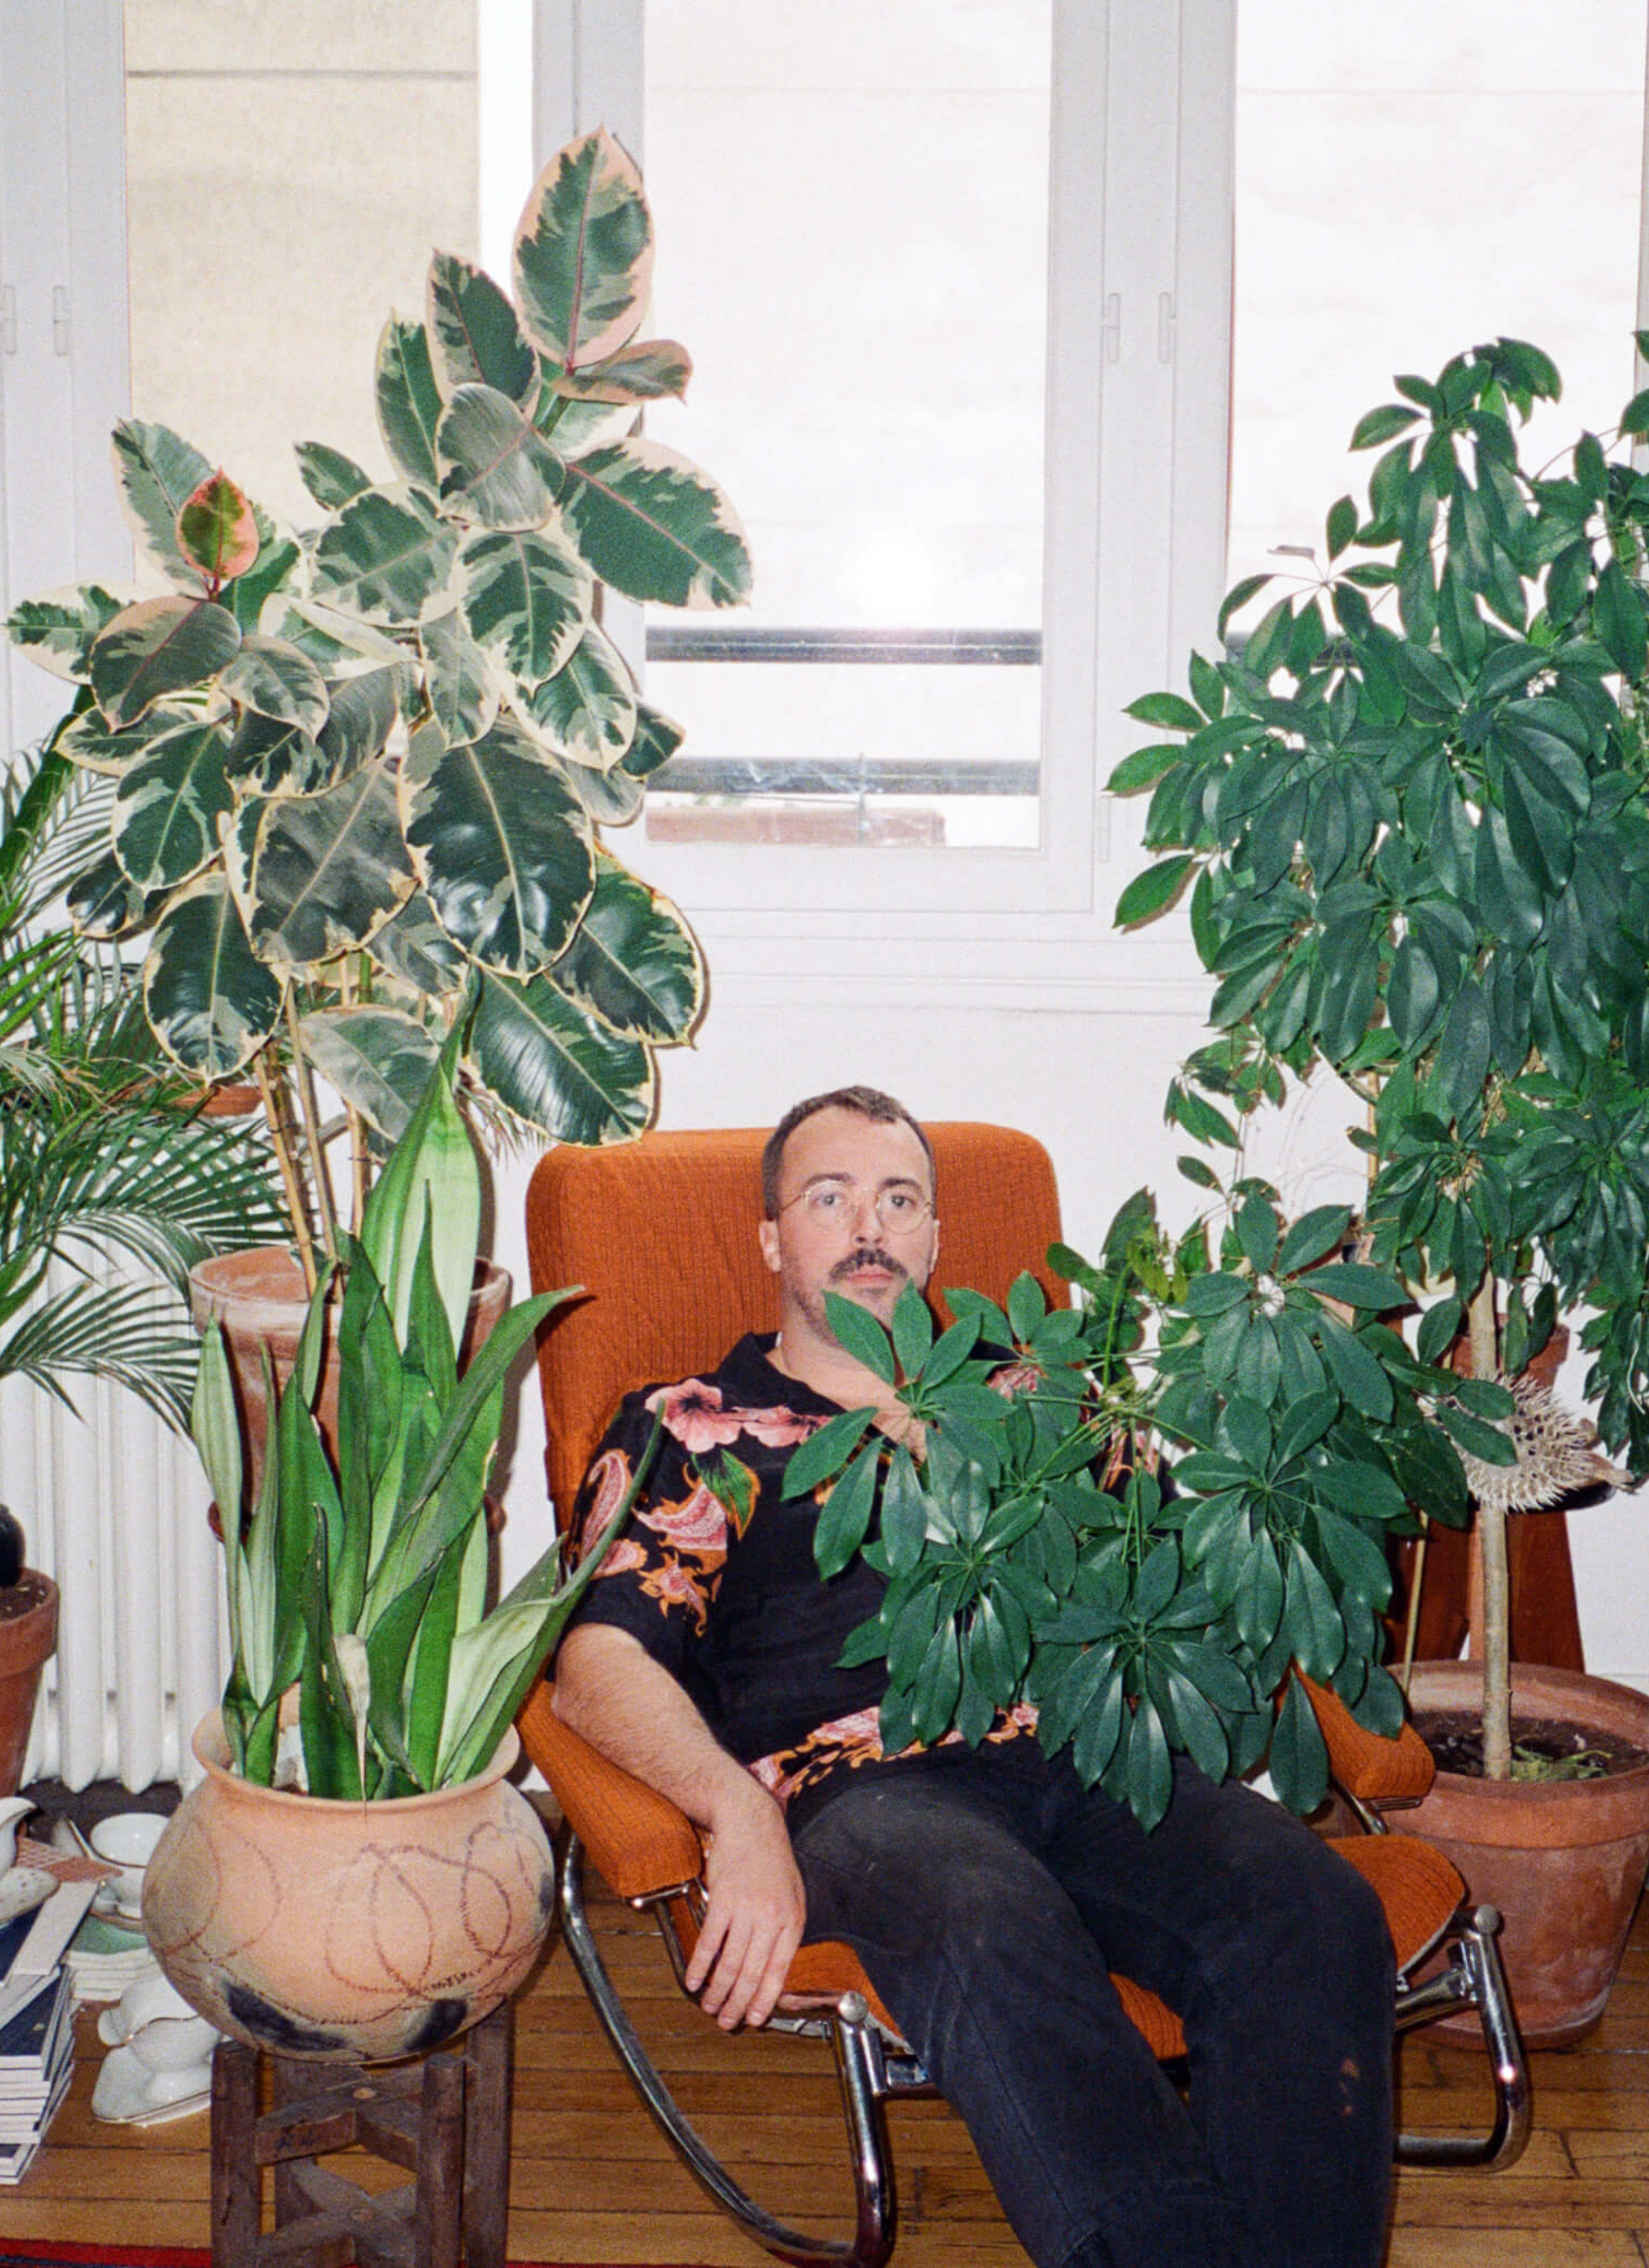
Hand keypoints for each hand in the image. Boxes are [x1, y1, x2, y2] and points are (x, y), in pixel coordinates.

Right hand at [685, 1776, 805, 2030]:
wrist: (751, 1822)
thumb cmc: (772, 1860)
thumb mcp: (792, 1895)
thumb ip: (785, 1931)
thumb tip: (774, 1969)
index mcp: (792, 1921)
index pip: (778, 1972)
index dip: (764, 2000)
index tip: (753, 2020)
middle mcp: (771, 1918)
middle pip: (752, 1973)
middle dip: (737, 2004)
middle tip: (726, 2022)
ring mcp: (746, 1909)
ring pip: (730, 1963)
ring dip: (717, 1990)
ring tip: (709, 2006)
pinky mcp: (722, 1900)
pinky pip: (709, 1942)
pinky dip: (700, 1966)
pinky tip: (694, 1980)